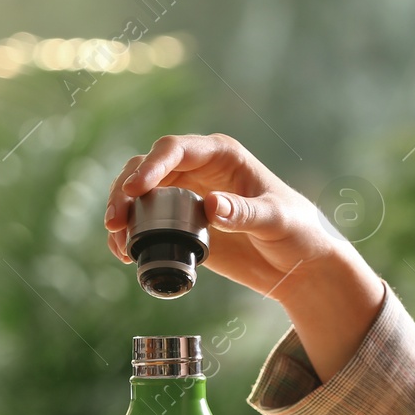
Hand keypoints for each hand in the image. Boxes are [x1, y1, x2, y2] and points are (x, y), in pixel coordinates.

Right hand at [103, 133, 350, 302]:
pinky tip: (125, 254)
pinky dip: (130, 235)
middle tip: (115, 221)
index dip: (151, 166)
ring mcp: (185, 197)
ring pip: (139, 194)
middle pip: (147, 169)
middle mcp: (198, 170)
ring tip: (118, 243)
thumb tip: (211, 205)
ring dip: (122, 214)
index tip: (135, 191)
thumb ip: (246, 213)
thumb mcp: (277, 221)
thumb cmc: (297, 232)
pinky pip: (146, 223)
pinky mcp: (181, 225)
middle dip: (125, 191)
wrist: (298, 265)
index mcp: (221, 156)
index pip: (175, 150)